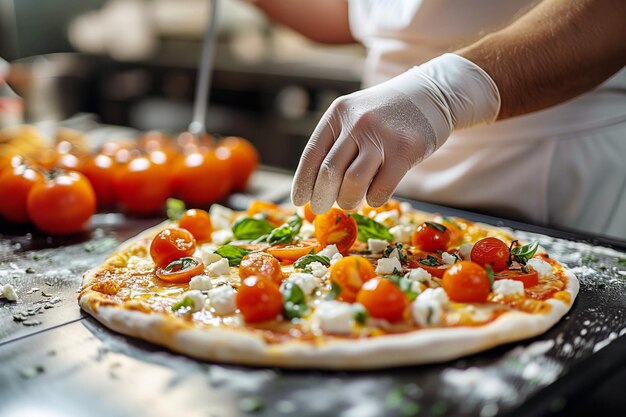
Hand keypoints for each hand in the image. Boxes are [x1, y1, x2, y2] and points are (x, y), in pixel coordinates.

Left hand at [291, 53, 500, 212]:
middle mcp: (356, 122)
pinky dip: (373, 199)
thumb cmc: (387, 113)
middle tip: (322, 208)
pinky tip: (374, 195)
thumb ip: (337, 143)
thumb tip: (316, 188)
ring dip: (347, 201)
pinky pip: (380, 190)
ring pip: (352, 184)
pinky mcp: (405, 151)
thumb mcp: (356, 115)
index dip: (302, 182)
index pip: (312, 154)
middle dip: (321, 197)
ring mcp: (381, 136)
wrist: (431, 94)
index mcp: (338, 113)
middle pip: (329, 172)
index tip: (299, 201)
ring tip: (350, 202)